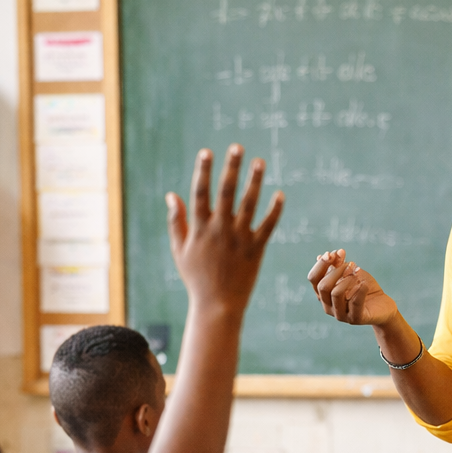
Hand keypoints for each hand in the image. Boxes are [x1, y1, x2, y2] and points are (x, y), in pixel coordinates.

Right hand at [166, 145, 282, 313]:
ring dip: (254, 182)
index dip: (203, 171)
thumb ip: (176, 222)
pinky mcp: (256, 249)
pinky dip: (274, 210)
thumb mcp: (180, 250)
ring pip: (249, 204)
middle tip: (237, 147)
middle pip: (226, 192)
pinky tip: (280, 194)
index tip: (206, 152)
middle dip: (231, 168)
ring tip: (260, 162)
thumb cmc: (196, 278)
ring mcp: (239, 239)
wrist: (217, 305)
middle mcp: (220, 230)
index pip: (200, 193)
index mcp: (200, 228)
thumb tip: (172, 195)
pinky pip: (268, 226)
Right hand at [307, 248, 398, 325]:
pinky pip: (355, 302)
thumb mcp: (350, 273)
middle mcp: (328, 306)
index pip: (313, 278)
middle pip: (323, 286)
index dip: (321, 264)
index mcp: (323, 294)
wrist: (383, 305)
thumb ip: (337, 265)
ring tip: (358, 273)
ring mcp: (341, 315)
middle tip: (351, 264)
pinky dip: (360, 289)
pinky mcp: (355, 319)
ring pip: (336, 293)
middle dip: (336, 270)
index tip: (333, 253)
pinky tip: (365, 284)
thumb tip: (321, 256)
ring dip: (348, 279)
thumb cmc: (363, 287)